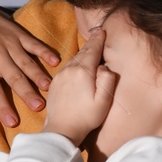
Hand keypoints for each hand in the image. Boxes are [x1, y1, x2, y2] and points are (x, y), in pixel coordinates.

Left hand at [0, 0, 61, 128]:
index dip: (2, 107)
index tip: (12, 122)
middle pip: (13, 77)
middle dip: (26, 93)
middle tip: (38, 107)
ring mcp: (9, 43)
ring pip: (25, 62)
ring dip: (38, 75)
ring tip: (49, 88)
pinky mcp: (18, 33)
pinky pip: (33, 43)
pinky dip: (44, 51)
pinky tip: (55, 60)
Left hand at [40, 28, 116, 145]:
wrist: (61, 130)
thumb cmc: (86, 118)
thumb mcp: (103, 100)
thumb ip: (107, 79)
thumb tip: (104, 66)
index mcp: (82, 72)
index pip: (92, 50)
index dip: (98, 40)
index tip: (103, 30)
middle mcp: (69, 70)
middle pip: (82, 53)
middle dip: (91, 43)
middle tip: (97, 34)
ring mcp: (59, 77)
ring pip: (73, 59)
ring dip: (82, 52)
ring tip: (89, 47)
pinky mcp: (54, 85)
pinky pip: (66, 68)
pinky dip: (74, 62)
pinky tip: (77, 64)